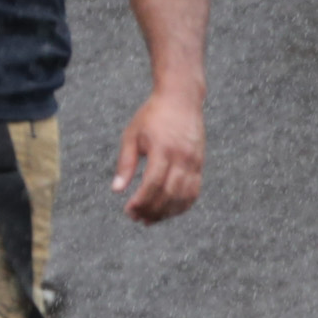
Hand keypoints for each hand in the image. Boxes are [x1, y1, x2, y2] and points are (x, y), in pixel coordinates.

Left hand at [114, 90, 204, 224]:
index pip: (153, 184)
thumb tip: (117, 190)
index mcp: (163, 149)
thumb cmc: (153, 115)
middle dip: (152, 211)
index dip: (141, 201)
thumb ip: (125, 164)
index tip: (129, 210)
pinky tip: (170, 211)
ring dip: (167, 212)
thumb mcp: (132, 135)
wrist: (182, 98)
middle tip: (137, 219)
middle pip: (168, 194)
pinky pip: (194, 191)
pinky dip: (183, 205)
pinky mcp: (200, 164)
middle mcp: (182, 157)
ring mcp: (194, 161)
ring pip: (184, 196)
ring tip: (151, 219)